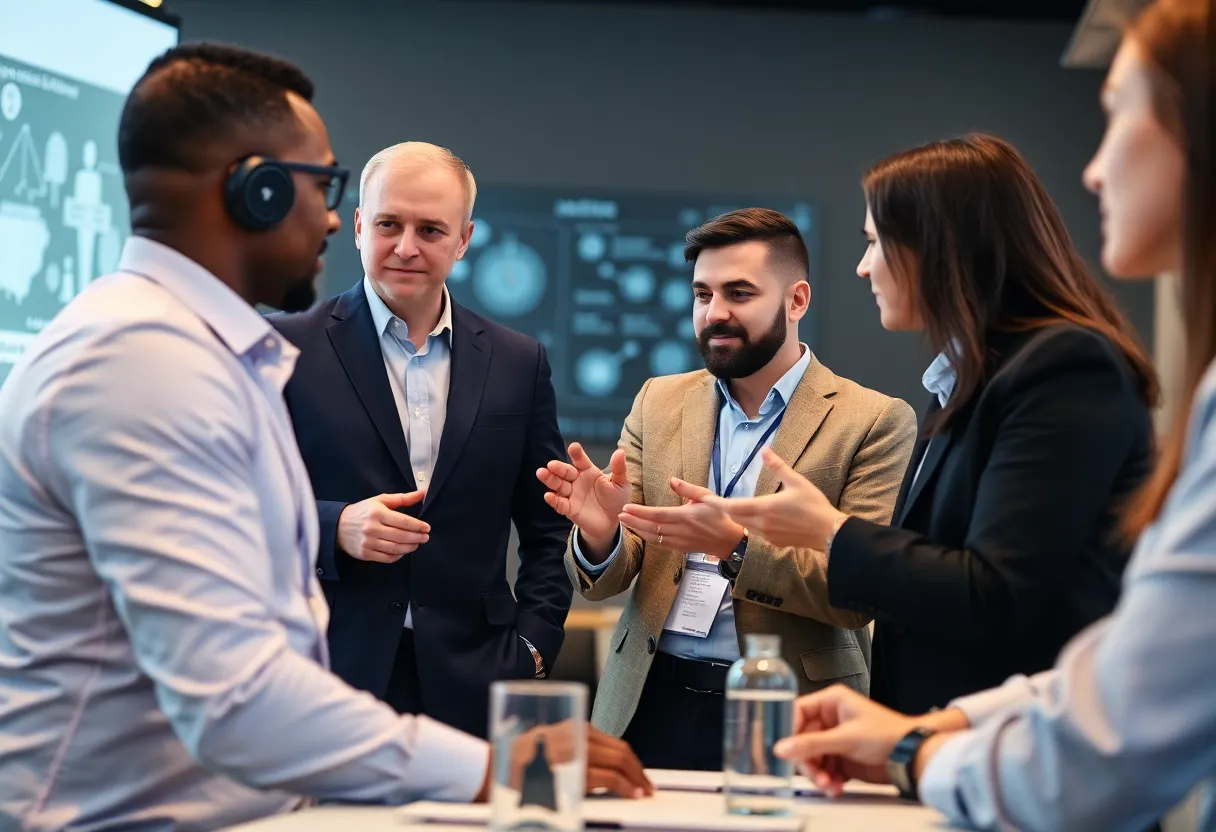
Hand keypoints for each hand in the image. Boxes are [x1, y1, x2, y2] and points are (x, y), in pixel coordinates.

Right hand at [336, 491, 428, 562]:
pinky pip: (386, 558)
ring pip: (395, 548)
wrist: (338, 526)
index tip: (427, 528)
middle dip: (417, 538)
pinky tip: (403, 552)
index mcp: (378, 513)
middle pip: (401, 536)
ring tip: (417, 544)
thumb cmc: (362, 511)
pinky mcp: (365, 554)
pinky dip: (397, 556)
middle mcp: (373, 528)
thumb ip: (402, 498)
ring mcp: (369, 542)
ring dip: (410, 547)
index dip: (418, 526)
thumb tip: (423, 493)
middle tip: (425, 537)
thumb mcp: (380, 500)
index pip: (403, 521)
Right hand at [477, 723, 653, 800]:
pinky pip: (610, 777)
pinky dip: (626, 786)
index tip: (636, 772)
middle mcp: (576, 734)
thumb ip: (569, 749)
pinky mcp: (575, 771)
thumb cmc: (514, 764)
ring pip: (620, 760)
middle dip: (638, 769)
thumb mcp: (545, 747)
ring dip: (636, 777)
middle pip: (620, 750)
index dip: (629, 759)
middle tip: (645, 784)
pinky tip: (631, 793)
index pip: (611, 742)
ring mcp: (577, 751)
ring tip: (642, 790)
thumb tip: (594, 765)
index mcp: (571, 727)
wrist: (491, 771)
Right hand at [536, 443, 629, 548]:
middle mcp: (577, 480)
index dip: (577, 454)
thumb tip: (621, 451)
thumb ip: (619, 469)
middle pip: (565, 472)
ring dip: (549, 479)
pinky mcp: (569, 509)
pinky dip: (553, 500)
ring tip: (541, 473)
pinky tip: (548, 495)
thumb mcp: (620, 483)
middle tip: (551, 464)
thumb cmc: (615, 499)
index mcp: (588, 471)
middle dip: (558, 468)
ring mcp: (571, 494)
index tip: (574, 447)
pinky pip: (559, 504)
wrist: (612, 521)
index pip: (581, 461)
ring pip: (558, 485)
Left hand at [619, 478, 743, 557]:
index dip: (641, 512)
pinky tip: (639, 532)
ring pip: (653, 538)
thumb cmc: (720, 515)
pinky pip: (660, 544)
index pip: (659, 515)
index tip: (627, 507)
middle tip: (619, 515)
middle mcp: (681, 531)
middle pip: (652, 527)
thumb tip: (672, 480)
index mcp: (686, 516)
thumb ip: (688, 489)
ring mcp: (679, 541)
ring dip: (637, 530)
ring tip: (625, 522)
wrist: (729, 540)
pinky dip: (647, 538)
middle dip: (633, 521)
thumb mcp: (708, 497)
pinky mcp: (680, 548)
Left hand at [696, 448, 845, 549]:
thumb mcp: (796, 481)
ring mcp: (766, 535)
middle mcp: (761, 524)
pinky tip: (754, 517)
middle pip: (733, 516)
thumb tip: (764, 450)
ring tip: (729, 506)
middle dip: (723, 508)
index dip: (715, 502)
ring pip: (742, 525)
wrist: (829, 532)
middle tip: (710, 500)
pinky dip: (748, 523)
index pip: (731, 506)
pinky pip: (754, 532)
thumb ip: (777, 466)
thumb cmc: (814, 506)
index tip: (702, 498)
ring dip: (735, 516)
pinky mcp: (772, 542)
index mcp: (764, 508)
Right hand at [772, 685, 924, 796]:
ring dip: (817, 774)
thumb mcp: (846, 738)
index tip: (782, 747)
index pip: (797, 712)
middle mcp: (830, 719)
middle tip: (814, 774)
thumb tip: (783, 747)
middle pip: (802, 740)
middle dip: (807, 760)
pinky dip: (827, 780)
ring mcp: (835, 740)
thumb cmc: (889, 734)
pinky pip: (823, 770)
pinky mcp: (841, 758)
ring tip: (828, 784)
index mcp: (831, 702)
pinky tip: (836, 786)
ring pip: (811, 758)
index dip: (788, 730)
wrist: (911, 758)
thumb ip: (812, 744)